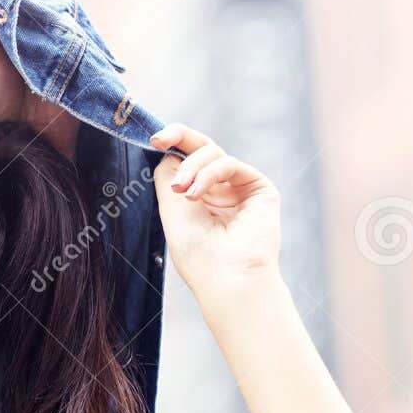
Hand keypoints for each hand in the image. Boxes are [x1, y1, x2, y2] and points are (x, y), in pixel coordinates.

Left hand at [150, 124, 282, 302]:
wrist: (224, 276)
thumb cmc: (195, 251)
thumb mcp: (171, 208)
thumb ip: (169, 176)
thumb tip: (168, 151)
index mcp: (198, 196)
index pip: (186, 160)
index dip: (172, 143)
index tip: (153, 139)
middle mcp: (220, 189)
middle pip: (202, 148)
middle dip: (179, 137)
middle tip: (159, 139)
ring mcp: (240, 188)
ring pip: (212, 154)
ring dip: (191, 168)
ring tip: (181, 192)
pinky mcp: (259, 188)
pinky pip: (230, 164)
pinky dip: (210, 174)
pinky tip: (195, 194)